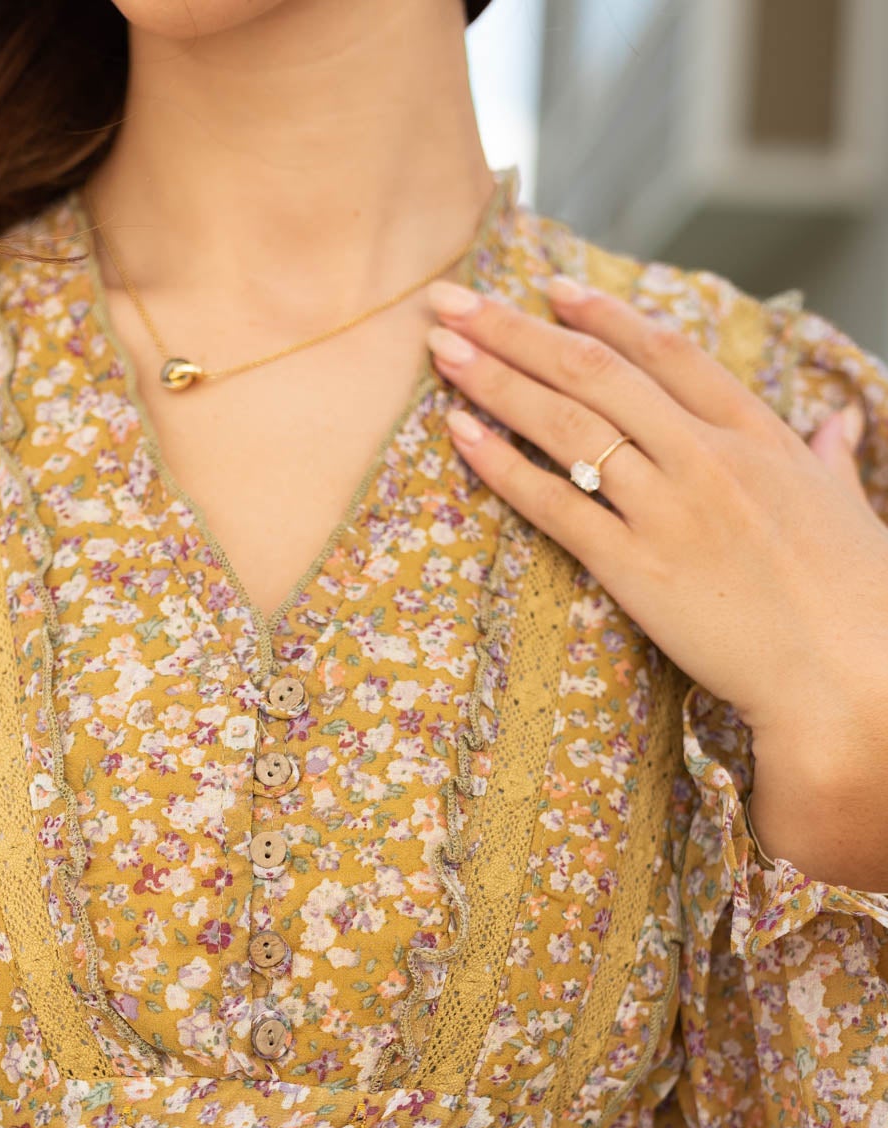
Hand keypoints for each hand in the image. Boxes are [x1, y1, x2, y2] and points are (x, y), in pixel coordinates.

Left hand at [425, 274, 887, 886]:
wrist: (846, 675)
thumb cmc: (854, 598)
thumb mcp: (847, 506)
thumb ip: (828, 456)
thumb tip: (836, 422)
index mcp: (758, 434)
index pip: (666, 353)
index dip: (602, 315)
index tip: (551, 289)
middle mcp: (708, 458)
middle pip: (597, 373)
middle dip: (517, 329)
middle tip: (454, 300)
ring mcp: (670, 511)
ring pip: (568, 426)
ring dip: (497, 381)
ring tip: (443, 349)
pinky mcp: (638, 570)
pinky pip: (556, 506)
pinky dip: (504, 465)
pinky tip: (461, 433)